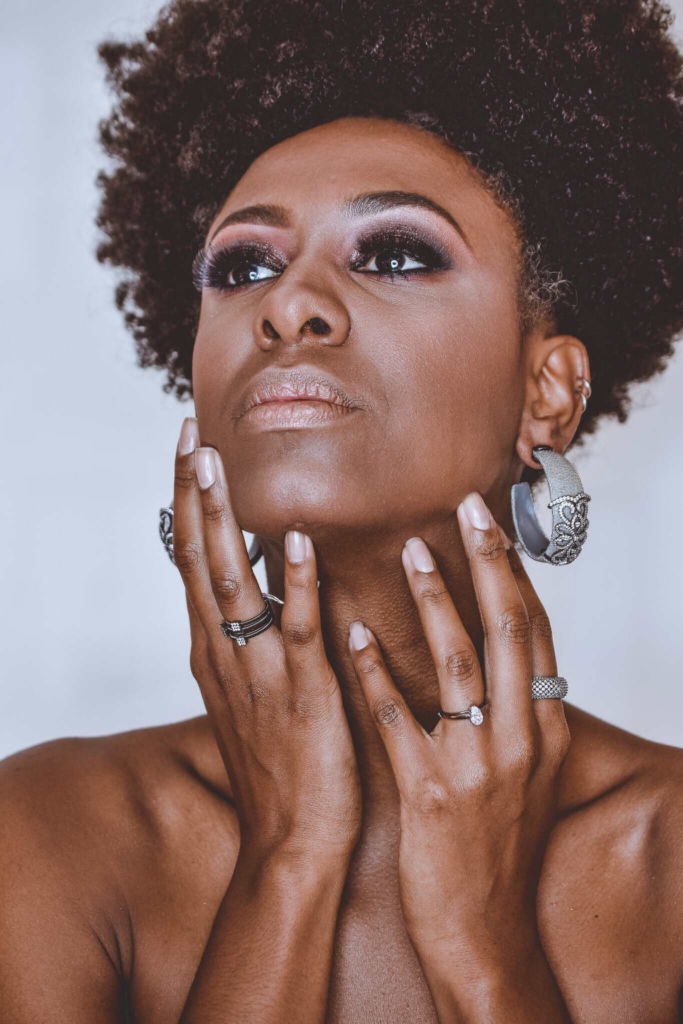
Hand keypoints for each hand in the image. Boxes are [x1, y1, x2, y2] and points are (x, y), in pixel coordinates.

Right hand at [172, 418, 361, 865]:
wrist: (293, 840)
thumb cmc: (280, 765)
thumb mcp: (255, 691)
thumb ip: (256, 637)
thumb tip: (268, 584)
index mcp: (215, 650)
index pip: (192, 561)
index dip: (188, 502)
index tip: (188, 450)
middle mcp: (224, 653)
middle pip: (198, 559)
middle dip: (193, 494)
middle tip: (189, 436)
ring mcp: (257, 671)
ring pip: (230, 582)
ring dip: (222, 520)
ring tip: (215, 463)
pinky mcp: (299, 693)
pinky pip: (293, 629)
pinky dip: (291, 583)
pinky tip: (294, 540)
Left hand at [346, 491, 570, 966]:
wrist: (484, 930)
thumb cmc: (498, 846)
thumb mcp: (525, 773)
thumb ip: (515, 712)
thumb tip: (501, 654)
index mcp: (543, 729)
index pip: (534, 633)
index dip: (515, 573)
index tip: (495, 522)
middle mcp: (518, 738)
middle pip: (508, 632)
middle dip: (488, 563)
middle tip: (467, 506)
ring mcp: (476, 765)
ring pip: (459, 665)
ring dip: (434, 602)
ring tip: (411, 552)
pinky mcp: (429, 793)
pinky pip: (398, 720)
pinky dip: (377, 674)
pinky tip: (354, 634)